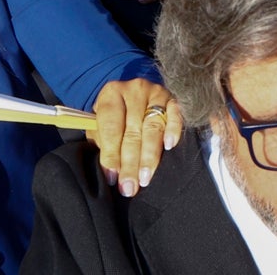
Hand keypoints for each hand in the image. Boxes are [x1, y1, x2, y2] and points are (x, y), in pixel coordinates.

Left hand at [92, 79, 181, 196]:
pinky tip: (169, 146)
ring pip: (153, 128)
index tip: (112, 177)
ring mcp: (155, 93)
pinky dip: (173, 130)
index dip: (111, 153)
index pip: (110, 126)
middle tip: (129, 186)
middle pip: (132, 131)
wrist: (134, 94)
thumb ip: (102, 142)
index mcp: (111, 93)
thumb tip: (111, 172)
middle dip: (130, 163)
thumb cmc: (115, 115)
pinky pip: (175, 115)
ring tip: (145, 178)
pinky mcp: (173, 98)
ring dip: (149, 156)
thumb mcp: (101, 123)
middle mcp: (134, 90)